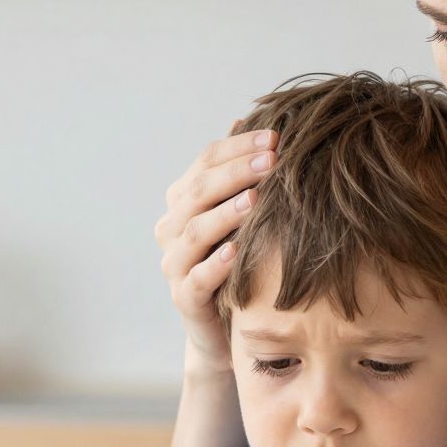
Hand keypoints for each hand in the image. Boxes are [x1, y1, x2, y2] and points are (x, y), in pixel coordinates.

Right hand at [154, 121, 277, 372]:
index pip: (205, 163)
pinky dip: (216, 264)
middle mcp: (172, 229)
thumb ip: (237, 173)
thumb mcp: (240, 215)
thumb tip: (243, 118)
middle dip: (237, 173)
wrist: (224, 328)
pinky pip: (197, 278)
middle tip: (273, 160)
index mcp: (183, 202)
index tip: (275, 136)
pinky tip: (238, 251)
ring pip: (195, 232)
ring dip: (226, 213)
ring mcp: (174, 265)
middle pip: (199, 192)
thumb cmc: (237, 262)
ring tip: (256, 199)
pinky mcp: (184, 299)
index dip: (237, 147)